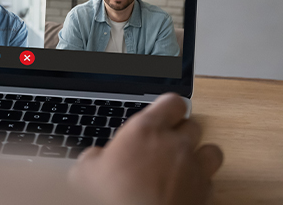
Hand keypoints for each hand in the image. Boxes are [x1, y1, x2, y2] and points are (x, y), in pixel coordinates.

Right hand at [69, 93, 222, 204]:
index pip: (172, 102)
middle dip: (181, 132)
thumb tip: (96, 158)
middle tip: (164, 143)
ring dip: (199, 154)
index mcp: (145, 130)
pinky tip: (185, 188)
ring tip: (183, 163)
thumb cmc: (113, 197)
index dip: (168, 108)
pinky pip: (210, 180)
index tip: (161, 114)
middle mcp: (175, 144)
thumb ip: (95, 157)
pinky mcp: (206, 193)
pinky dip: (201, 182)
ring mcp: (194, 169)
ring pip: (211, 150)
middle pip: (192, 124)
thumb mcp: (86, 172)